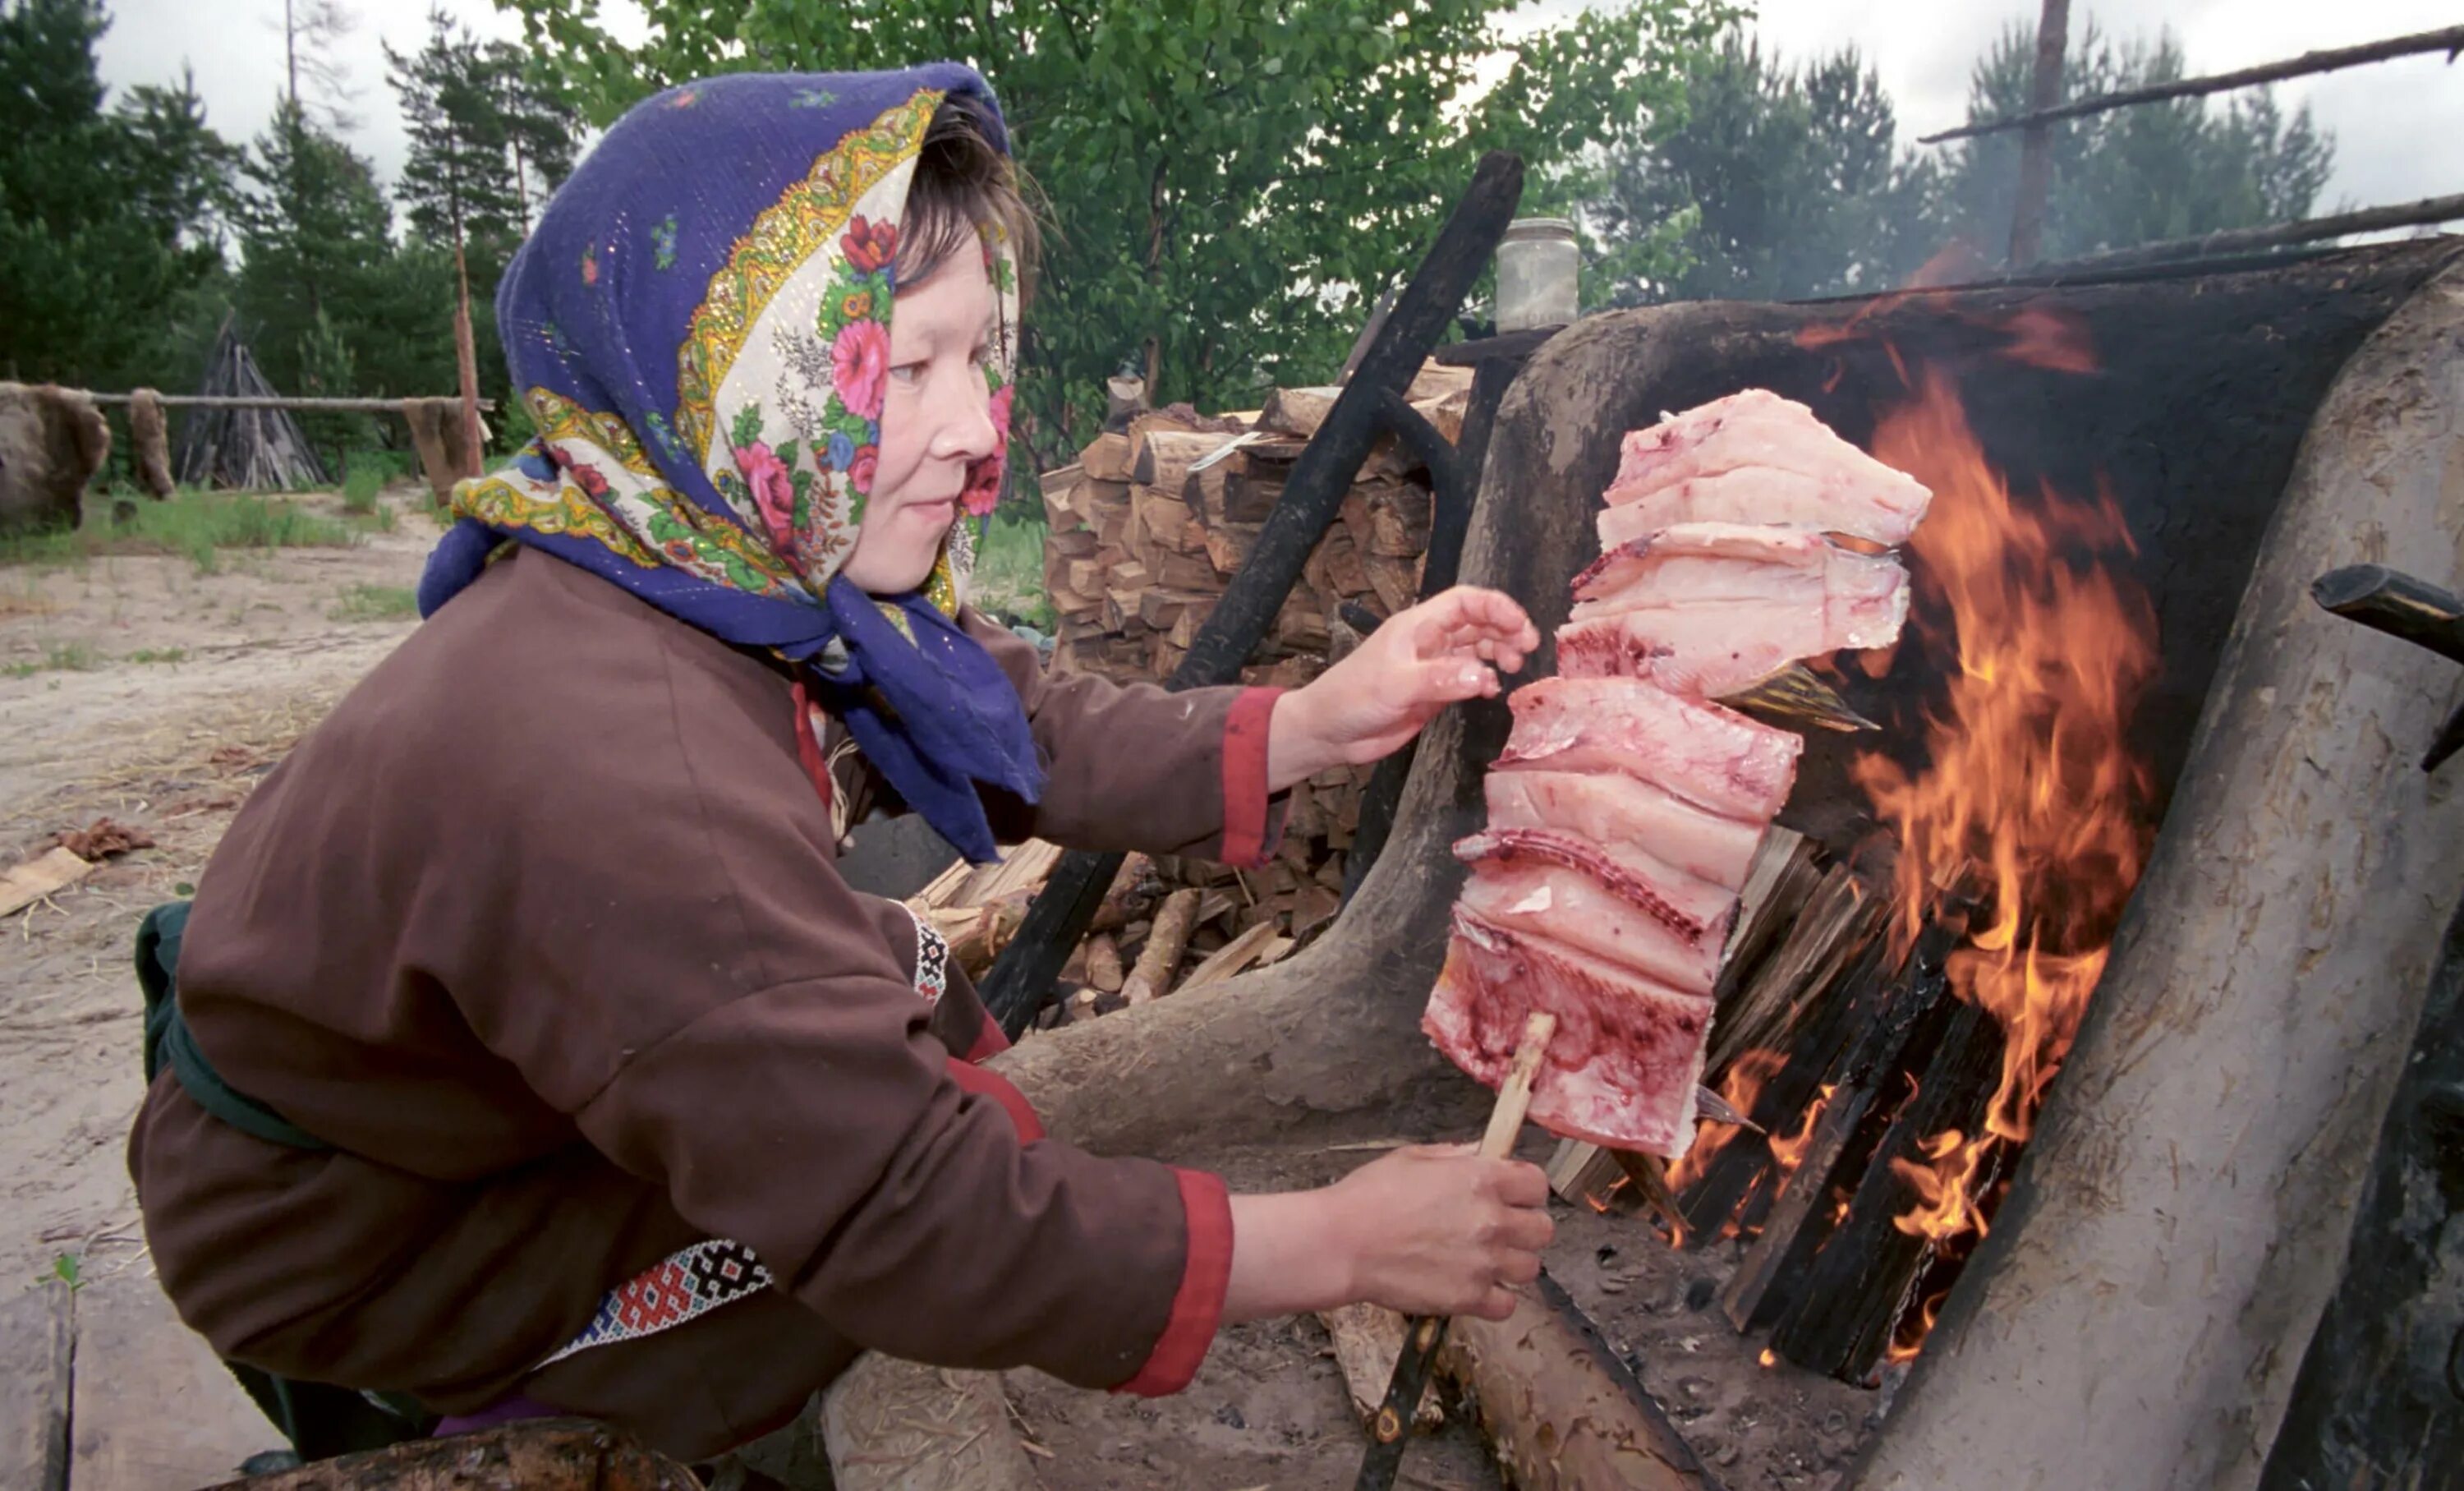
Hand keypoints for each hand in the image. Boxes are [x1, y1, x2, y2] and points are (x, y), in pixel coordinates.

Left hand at [1268, 586, 1539, 788]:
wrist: (1329, 733)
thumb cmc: (1352, 698)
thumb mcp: (1395, 686)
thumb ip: (1440, 679)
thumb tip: (1484, 675)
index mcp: (1417, 626)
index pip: (1465, 602)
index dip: (1496, 607)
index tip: (1521, 626)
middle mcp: (1428, 640)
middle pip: (1477, 622)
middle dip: (1505, 630)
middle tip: (1528, 648)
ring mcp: (1432, 666)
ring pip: (1476, 649)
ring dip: (1499, 653)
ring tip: (1515, 668)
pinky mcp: (1433, 692)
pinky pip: (1468, 677)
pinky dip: (1485, 679)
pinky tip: (1492, 690)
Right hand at [1325, 1144, 1553, 1320]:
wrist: (1342, 1244)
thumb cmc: (1370, 1196)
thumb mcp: (1413, 1158)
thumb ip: (1456, 1156)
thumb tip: (1482, 1154)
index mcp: (1481, 1179)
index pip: (1537, 1184)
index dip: (1527, 1189)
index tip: (1513, 1195)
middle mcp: (1491, 1220)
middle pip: (1542, 1229)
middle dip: (1525, 1228)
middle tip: (1501, 1230)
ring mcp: (1484, 1262)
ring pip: (1530, 1268)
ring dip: (1512, 1264)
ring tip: (1485, 1261)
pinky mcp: (1470, 1298)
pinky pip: (1507, 1304)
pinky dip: (1495, 1298)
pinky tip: (1474, 1286)